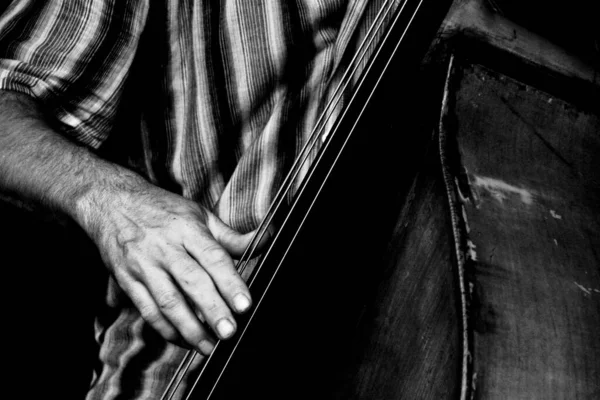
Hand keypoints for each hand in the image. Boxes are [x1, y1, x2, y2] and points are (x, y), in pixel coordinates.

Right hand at [82, 177, 253, 354]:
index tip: (244, 305)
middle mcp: (165, 247)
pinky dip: (167, 330)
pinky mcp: (127, 281)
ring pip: (168, 302)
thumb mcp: (199, 215)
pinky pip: (148, 311)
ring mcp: (144, 265)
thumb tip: (265, 240)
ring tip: (210, 346)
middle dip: (212, 311)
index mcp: (187, 229)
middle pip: (192, 282)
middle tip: (230, 332)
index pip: (212, 257)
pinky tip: (184, 341)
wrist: (111, 204)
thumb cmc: (162, 210)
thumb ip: (231, 236)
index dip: (230, 282)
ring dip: (191, 329)